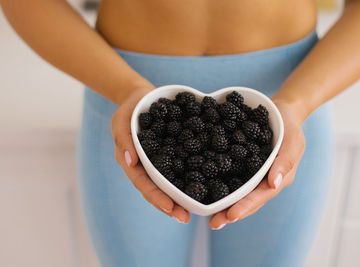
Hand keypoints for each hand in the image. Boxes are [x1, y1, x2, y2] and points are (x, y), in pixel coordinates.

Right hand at [111, 86, 190, 223]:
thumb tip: (131, 162)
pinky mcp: (174, 153)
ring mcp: (161, 162)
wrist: (143, 98)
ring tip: (196, 209)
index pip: (144, 184)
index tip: (170, 209)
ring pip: (170, 182)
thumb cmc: (129, 109)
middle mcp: (147, 167)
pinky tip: (206, 183)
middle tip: (186, 217)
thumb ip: (124, 139)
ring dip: (181, 196)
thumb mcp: (122, 120)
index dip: (156, 198)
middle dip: (171, 205)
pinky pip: (182, 166)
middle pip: (158, 190)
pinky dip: (192, 176)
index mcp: (133, 163)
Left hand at [208, 99, 305, 229]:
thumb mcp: (293, 141)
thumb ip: (285, 162)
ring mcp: (251, 174)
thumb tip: (274, 184)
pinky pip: (230, 176)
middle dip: (230, 213)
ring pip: (237, 192)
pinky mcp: (242, 165)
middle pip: (246, 200)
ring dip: (224, 204)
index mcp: (276, 179)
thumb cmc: (290, 126)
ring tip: (207, 215)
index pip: (260, 196)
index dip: (246, 207)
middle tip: (213, 224)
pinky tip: (205, 189)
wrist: (282, 111)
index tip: (231, 216)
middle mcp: (262, 181)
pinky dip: (219, 184)